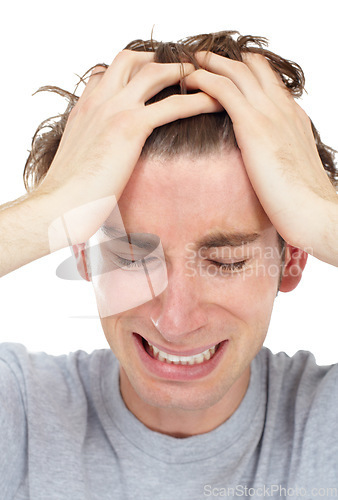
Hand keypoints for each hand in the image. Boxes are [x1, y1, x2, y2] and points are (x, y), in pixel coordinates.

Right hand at [35, 50, 220, 245]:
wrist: (58, 204)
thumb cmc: (67, 192)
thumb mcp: (78, 160)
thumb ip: (91, 149)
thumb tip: (103, 161)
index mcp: (84, 108)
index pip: (105, 72)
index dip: (129, 70)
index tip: (148, 77)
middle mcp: (98, 101)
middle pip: (129, 60)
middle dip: (157, 59)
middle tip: (179, 71)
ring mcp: (114, 110)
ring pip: (153, 73)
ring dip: (181, 72)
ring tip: (201, 79)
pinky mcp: (130, 127)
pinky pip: (172, 105)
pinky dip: (197, 100)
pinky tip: (214, 103)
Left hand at [183, 51, 337, 264]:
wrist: (312, 210)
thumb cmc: (301, 199)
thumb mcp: (291, 168)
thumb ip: (278, 155)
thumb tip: (265, 164)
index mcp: (293, 117)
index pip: (269, 82)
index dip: (248, 72)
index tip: (230, 71)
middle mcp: (282, 109)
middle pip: (253, 70)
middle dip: (228, 60)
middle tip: (206, 57)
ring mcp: (269, 114)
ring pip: (237, 73)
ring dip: (212, 63)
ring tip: (192, 62)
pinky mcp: (253, 125)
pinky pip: (224, 91)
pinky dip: (205, 80)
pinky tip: (191, 80)